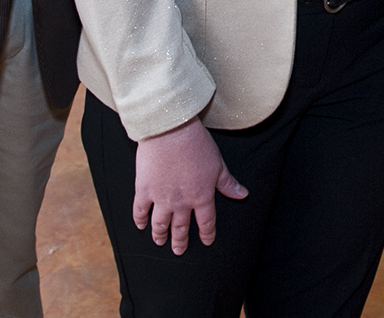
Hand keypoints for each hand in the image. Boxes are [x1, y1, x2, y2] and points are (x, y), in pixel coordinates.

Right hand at [132, 117, 247, 253]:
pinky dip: (140, 220)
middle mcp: (181, 203)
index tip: (206, 241)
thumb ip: (228, 183)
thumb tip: (243, 195)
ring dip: (160, 235)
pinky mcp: (144, 190)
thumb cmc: (196, 144)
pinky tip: (140, 225)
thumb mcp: (218, 164)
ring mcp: (161, 198)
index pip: (206, 222)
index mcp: (202, 197)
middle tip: (178, 251)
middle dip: (180, 241)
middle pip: (181, 228)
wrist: (171, 132)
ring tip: (159, 242)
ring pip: (160, 224)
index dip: (207, 234)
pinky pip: (140, 211)